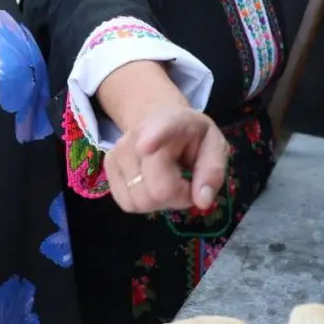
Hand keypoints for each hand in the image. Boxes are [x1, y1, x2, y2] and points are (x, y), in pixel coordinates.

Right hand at [105, 105, 228, 214]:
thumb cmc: (190, 136)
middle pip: (158, 190)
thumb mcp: (214, 146)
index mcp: (173, 123)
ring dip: (161, 201)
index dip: (153, 137)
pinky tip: (151, 185)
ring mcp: (118, 151)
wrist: (158, 119)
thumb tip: (202, 201)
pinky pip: (127, 203)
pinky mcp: (108, 166)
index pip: (161, 128)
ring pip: (141, 201)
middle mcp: (138, 135)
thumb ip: (213, 172)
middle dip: (179, 197)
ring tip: (169, 181)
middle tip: (186, 183)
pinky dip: (144, 202)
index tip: (145, 146)